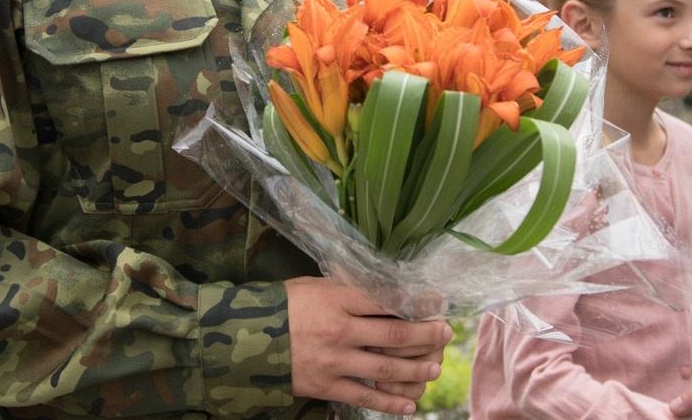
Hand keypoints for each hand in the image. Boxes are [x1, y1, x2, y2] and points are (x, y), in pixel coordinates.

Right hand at [284, 278, 450, 414]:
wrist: (246, 338)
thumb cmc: (282, 305)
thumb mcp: (313, 286)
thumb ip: (346, 289)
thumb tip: (381, 287)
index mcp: (337, 300)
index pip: (387, 299)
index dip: (417, 301)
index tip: (437, 301)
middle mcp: (340, 331)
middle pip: (395, 335)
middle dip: (426, 335)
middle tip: (445, 333)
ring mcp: (334, 362)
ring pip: (386, 370)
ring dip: (415, 370)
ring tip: (433, 368)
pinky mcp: (326, 386)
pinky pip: (365, 397)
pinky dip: (390, 403)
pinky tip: (409, 405)